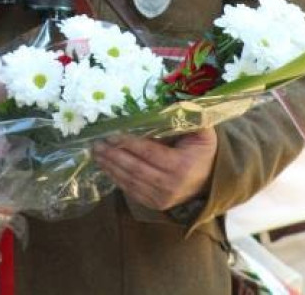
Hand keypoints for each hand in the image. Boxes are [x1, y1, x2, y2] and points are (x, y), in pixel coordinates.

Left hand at [93, 129, 217, 211]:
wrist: (208, 182)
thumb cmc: (201, 153)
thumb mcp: (204, 133)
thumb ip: (195, 118)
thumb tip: (181, 101)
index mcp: (180, 165)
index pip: (149, 152)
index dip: (129, 143)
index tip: (111, 134)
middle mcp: (170, 185)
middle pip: (135, 168)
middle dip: (113, 155)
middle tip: (96, 143)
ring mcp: (161, 197)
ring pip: (130, 181)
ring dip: (110, 166)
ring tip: (96, 153)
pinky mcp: (153, 204)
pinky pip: (130, 191)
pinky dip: (116, 178)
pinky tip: (105, 166)